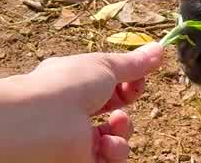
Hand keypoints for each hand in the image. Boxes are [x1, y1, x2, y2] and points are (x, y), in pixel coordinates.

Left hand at [11, 42, 163, 162]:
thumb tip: (160, 48)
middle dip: (127, 105)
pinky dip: (115, 152)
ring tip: (116, 124)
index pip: (110, 87)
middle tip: (127, 99)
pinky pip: (111, 159)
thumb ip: (134, 63)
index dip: (129, 83)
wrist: (40, 122)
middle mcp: (75, 112)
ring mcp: (78, 139)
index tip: (139, 77)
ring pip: (117, 139)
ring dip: (124, 130)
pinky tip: (107, 145)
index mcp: (76, 84)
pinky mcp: (82, 161)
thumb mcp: (106, 66)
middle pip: (116, 113)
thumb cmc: (68, 85)